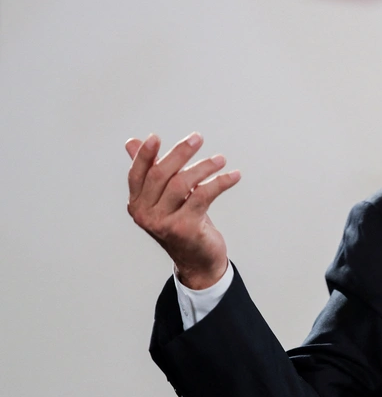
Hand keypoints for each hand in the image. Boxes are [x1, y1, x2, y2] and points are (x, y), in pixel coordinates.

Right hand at [125, 132, 240, 289]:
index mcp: (137, 204)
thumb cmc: (182, 223)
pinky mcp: (184, 228)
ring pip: (181, 183)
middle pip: (160, 175)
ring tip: (221, 159)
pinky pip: (203, 195)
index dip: (144, 155)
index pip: (137, 174)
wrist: (197, 260)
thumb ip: (150, 171)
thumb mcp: (165, 197)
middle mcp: (145, 214)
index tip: (156, 137)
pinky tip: (234, 176)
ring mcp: (163, 223)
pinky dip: (220, 182)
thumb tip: (133, 142)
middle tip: (198, 138)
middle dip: (180, 153)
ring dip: (204, 167)